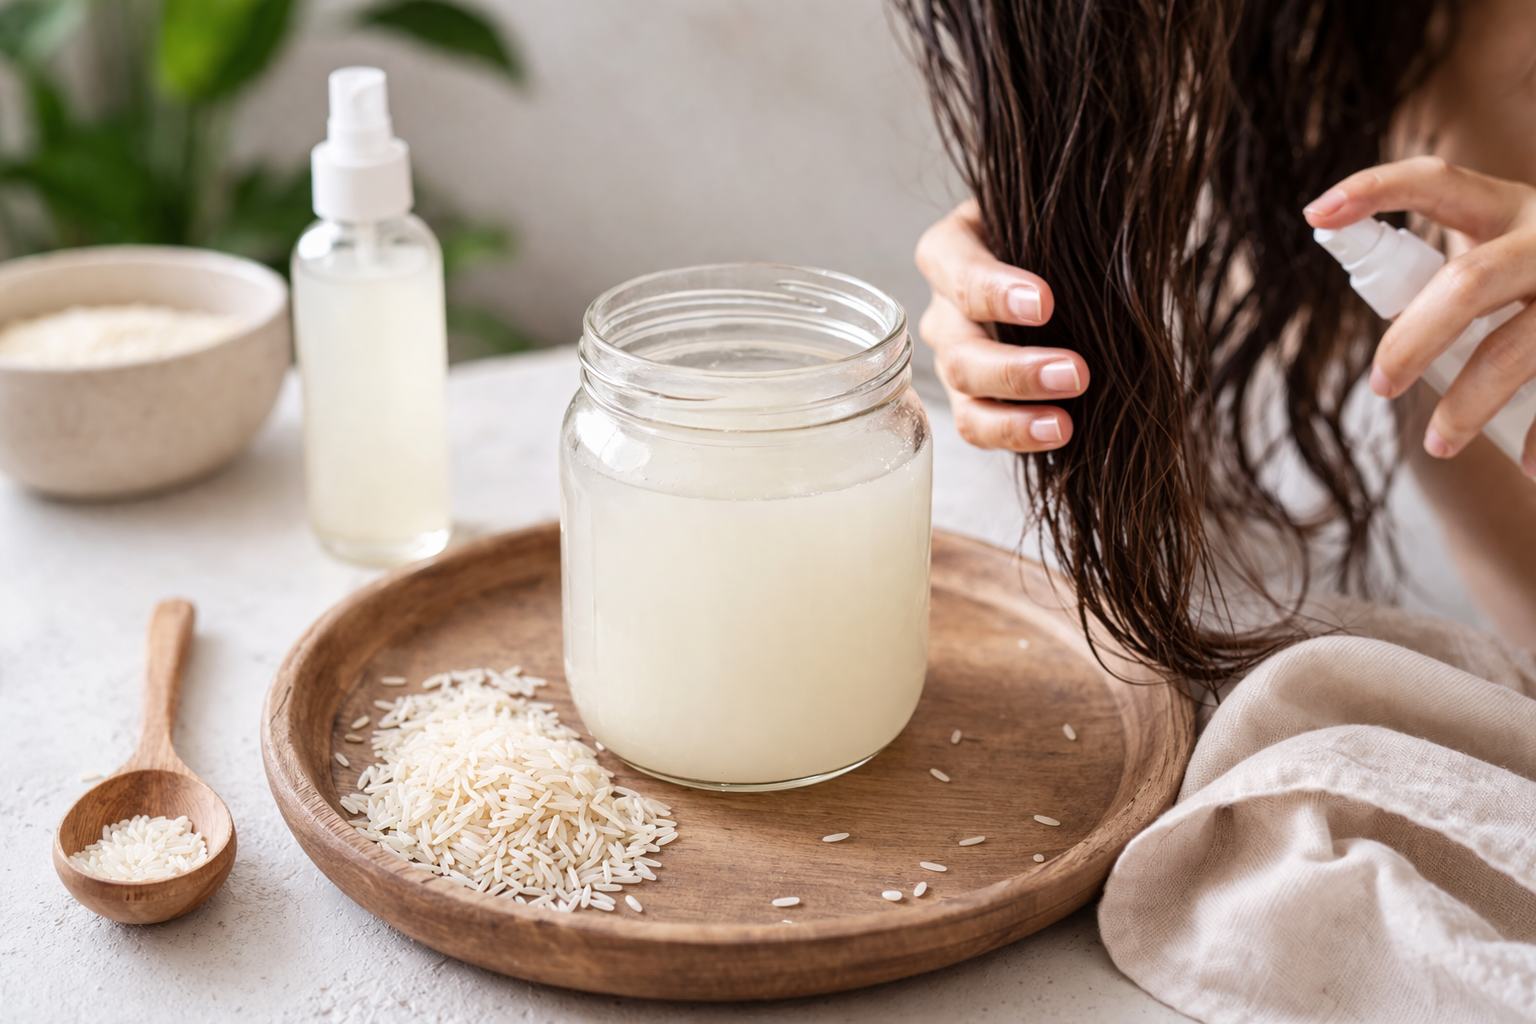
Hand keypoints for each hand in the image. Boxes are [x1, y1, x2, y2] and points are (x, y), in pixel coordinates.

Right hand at [913, 200, 1087, 450]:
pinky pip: (979, 425)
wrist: (1063, 266)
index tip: (1046, 302)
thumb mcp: (1058, 215)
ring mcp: (954, 356)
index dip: (995, 291)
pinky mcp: (972, 396)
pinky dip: (1017, 434)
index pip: (958, 272)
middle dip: (1016, 368)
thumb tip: (1124, 244)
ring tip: (1064, 423)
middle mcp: (944, 308)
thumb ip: (1072, 226)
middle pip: (959, 350)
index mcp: (952, 249)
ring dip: (1014, 415)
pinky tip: (1060, 433)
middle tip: (1075, 373)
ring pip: (964, 397)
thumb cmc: (1057, 233)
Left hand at [1303, 156, 1535, 472]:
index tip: (1315, 211)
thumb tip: (1359, 278)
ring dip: (1467, 406)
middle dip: (1412, 340)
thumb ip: (1453, 272)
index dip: (1376, 187)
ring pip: (1514, 351)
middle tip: (1379, 384)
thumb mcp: (1511, 252)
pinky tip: (1529, 466)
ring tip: (1436, 445)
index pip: (1438, 182)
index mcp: (1513, 208)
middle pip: (1467, 284)